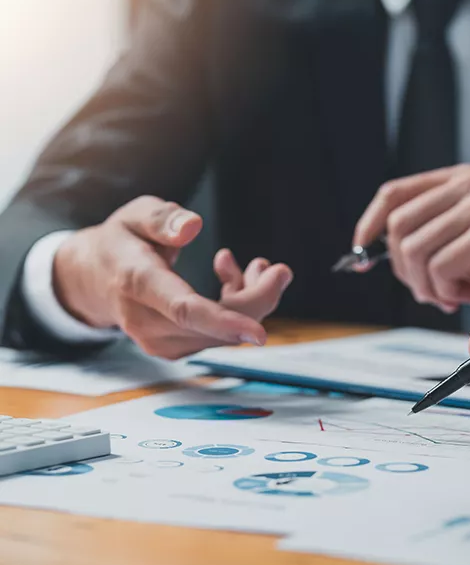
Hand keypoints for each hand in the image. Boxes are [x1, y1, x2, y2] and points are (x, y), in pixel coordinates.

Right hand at [54, 196, 292, 358]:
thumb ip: (162, 219)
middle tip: (279, 270)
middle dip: (259, 299)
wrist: (95, 278)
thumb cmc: (122, 242)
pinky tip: (230, 279)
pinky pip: (218, 336)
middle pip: (218, 325)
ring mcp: (159, 341)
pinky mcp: (173, 349)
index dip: (225, 322)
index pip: (185, 310)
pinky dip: (236, 311)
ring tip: (248, 265)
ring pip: (224, 334)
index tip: (260, 333)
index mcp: (137, 282)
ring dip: (250, 300)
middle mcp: (145, 321)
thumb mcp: (135, 215)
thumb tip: (192, 226)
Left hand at [354, 165, 469, 311]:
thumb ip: (416, 236)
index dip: (370, 223)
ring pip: (414, 250)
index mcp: (458, 179)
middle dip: (403, 269)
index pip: (395, 193)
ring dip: (425, 284)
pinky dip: (445, 290)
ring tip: (448, 293)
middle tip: (427, 290)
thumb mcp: (451, 242)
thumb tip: (363, 248)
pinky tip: (464, 293)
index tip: (360, 252)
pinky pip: (438, 267)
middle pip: (399, 226)